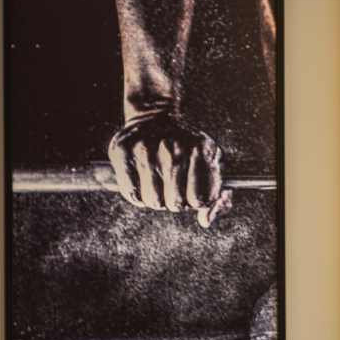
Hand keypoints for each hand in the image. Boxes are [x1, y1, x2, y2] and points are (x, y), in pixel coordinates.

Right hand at [108, 113, 231, 226]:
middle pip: (176, 203)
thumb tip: (205, 221)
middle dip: (175, 201)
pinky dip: (137, 194)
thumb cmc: (189, 153)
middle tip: (173, 186)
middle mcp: (173, 146)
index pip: (200, 199)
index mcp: (202, 148)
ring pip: (152, 200)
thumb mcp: (212, 171)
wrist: (156, 118)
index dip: (195, 201)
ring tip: (158, 184)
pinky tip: (142, 183)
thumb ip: (218, 201)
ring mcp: (145, 146)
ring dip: (156, 199)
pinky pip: (130, 192)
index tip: (192, 190)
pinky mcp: (121, 149)